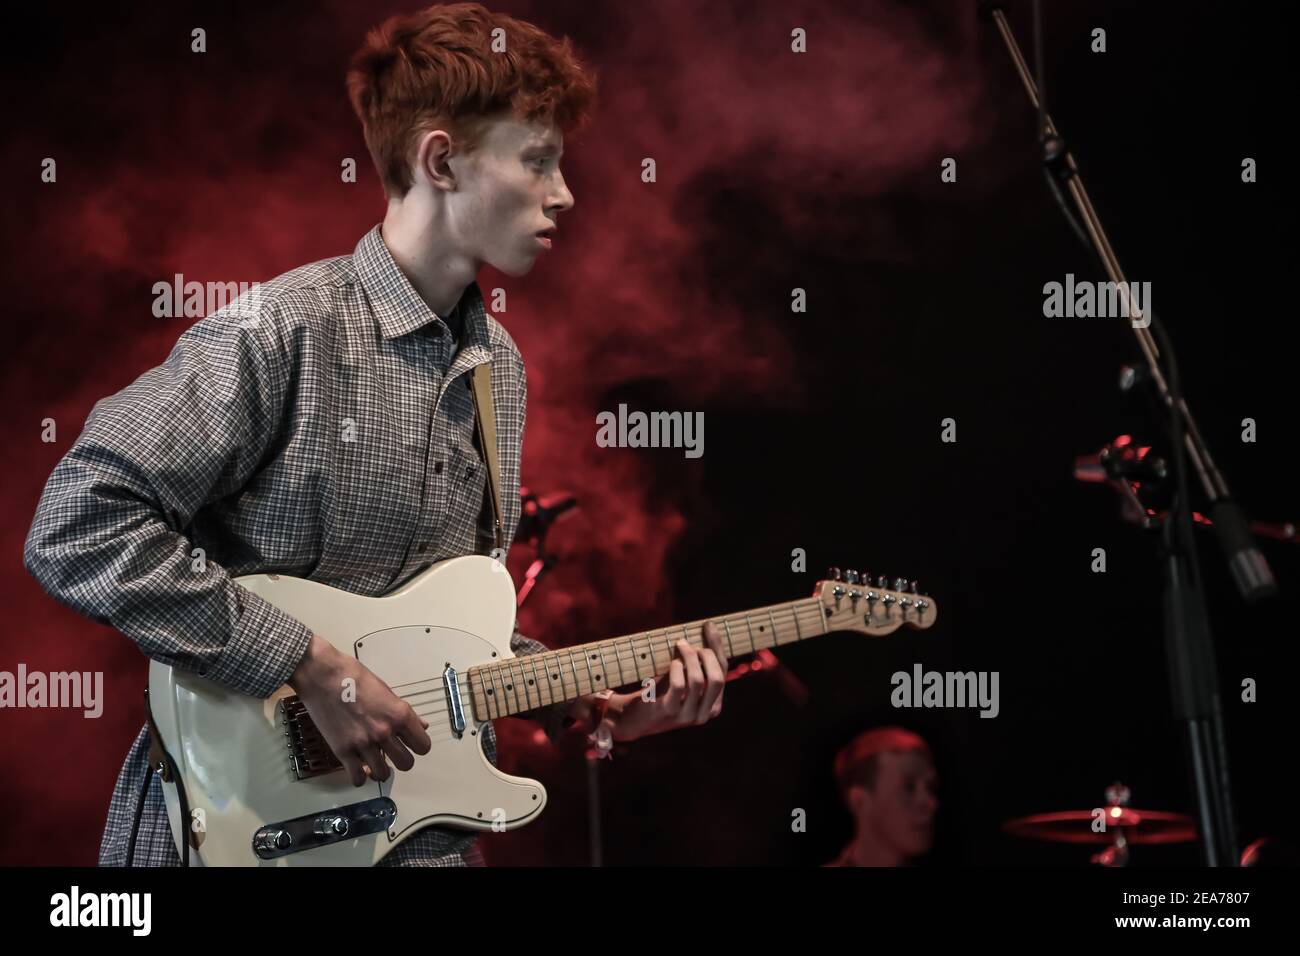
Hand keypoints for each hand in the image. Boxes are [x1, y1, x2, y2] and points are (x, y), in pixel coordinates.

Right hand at [287, 634, 431, 786]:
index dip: (417, 746)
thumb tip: (421, 725)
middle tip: (392, 753)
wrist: (322, 675)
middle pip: (406, 764)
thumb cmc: (353, 677)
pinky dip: (359, 776)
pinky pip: (358, 778)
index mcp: (399, 715)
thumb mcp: (386, 691)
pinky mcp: (342, 751)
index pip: (423, 746)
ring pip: (383, 774)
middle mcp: (384, 732)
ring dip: (380, 769)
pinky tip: (358, 767)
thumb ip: (404, 713)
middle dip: (401, 760)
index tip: (410, 744)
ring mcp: (363, 743)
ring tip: (374, 760)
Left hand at [598, 621, 728, 742]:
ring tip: (679, 645)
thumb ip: (697, 664)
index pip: (723, 673)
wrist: (634, 719)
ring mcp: (687, 715)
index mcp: (713, 706)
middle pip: (717, 678)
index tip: (709, 626)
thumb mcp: (684, 680)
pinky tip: (672, 662)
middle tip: (688, 642)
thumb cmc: (661, 693)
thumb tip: (708, 628)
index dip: (718, 647)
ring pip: (698, 680)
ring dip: (690, 658)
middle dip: (707, 654)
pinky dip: (677, 669)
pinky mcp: (669, 712)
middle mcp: (704, 714)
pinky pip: (679, 686)